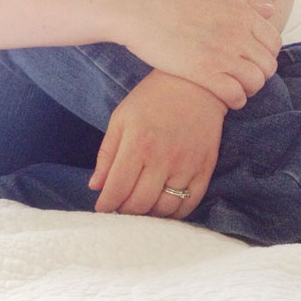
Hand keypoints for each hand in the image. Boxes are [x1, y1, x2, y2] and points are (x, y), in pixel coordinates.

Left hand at [88, 70, 225, 218]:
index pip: (117, 189)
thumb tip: (95, 186)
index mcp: (138, 145)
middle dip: (124, 212)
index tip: (101, 209)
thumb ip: (106, 155)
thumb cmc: (150, 100)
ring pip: (164, 208)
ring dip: (148, 215)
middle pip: (140, 204)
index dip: (106, 205)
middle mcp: (163, 158)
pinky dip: (174, 214)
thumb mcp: (120, 120)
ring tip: (139, 209)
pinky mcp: (206, 168)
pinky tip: (162, 208)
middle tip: (119, 209)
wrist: (195, 84)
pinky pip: (190, 203)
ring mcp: (187, 165)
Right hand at [124, 0, 280, 109]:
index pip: (273, 44)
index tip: (250, 63)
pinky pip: (234, 94)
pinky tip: (225, 100)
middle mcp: (237, 34)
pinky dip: (234, 101)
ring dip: (247, 90)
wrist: (140, 9)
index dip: (265, 57)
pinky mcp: (202, 72)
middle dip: (258, 76)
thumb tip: (270, 9)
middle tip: (241, 80)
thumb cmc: (171, 0)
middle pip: (267, 66)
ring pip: (254, 82)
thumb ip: (243, 5)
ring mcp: (222, 53)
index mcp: (242, 14)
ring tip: (233, 90)